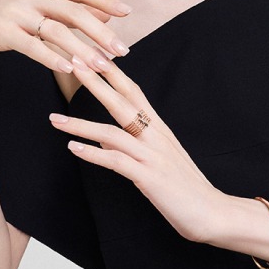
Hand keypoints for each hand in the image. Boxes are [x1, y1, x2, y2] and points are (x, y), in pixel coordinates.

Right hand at [0, 0, 131, 72]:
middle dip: (100, 32)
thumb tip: (106, 16)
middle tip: (121, 50)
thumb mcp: (38, 6)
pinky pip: (33, 46)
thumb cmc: (6, 16)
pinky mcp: (1, 31)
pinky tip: (70, 69)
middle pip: (73, 11)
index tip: (127, 12)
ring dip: (82, 50)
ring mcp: (14, 11)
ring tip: (102, 66)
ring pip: (56, 31)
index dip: (104, 0)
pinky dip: (52, 57)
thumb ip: (70, 9)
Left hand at [49, 57, 226, 243]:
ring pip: (112, 132)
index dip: (113, 73)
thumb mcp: (160, 159)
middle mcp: (156, 136)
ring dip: (81, 124)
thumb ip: (134, 144)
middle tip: (75, 63)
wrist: (213, 212)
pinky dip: (93, 154)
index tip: (94, 56)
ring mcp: (153, 155)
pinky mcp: (150, 177)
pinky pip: (116, 161)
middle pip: (122, 102)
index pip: (134, 92)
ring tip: (55, 119)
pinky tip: (73, 149)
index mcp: (159, 128)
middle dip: (96, 82)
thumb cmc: (187, 187)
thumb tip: (102, 137)